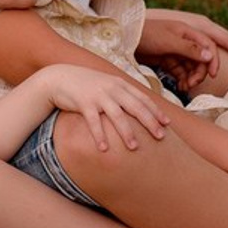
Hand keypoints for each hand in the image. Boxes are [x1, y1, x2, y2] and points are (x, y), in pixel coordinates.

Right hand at [33, 64, 171, 151]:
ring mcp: (97, 95)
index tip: (167, 124)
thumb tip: (141, 108)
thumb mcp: (107, 84)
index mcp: (119, 84)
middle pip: (135, 107)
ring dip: (126, 132)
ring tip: (134, 147)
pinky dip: (99, 135)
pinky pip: (94, 121)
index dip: (155, 111)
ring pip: (117, 115)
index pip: (142, 98)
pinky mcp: (83, 103)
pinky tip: (104, 149)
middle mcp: (111, 88)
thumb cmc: (87, 85)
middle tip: (160, 137)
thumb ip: (122, 93)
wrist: (60, 78)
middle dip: (149, 122)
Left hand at [138, 8, 227, 90]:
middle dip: (199, 73)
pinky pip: (181, 72)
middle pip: (201, 60)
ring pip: (191, 68)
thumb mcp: (168, 41)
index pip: (208, 46)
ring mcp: (175, 51)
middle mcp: (184, 41)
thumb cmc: (146, 35)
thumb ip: (189, 48)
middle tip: (192, 84)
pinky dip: (183, 80)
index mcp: (186, 32)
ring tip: (185, 87)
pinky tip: (181, 86)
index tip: (212, 74)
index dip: (213, 60)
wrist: (124, 39)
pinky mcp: (167, 61)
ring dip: (191, 78)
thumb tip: (210, 56)